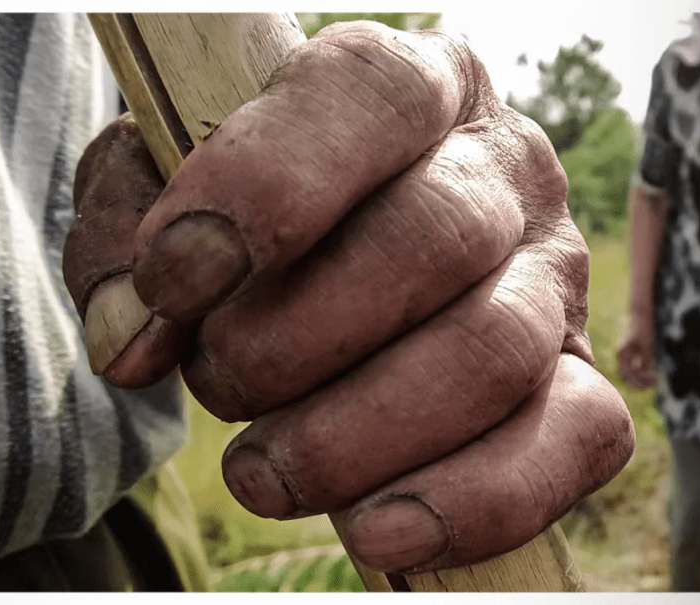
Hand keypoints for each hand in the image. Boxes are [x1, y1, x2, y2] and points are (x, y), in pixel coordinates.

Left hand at [64, 21, 633, 572]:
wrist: (322, 260)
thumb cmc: (240, 221)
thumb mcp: (156, 197)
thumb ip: (122, 242)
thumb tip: (134, 343)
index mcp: (407, 86)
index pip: (368, 95)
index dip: (263, 188)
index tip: (171, 280)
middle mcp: (501, 167)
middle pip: (433, 240)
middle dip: (291, 341)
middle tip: (214, 381)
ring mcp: (552, 274)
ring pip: (492, 352)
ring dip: (351, 437)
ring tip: (262, 471)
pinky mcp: (577, 379)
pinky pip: (577, 441)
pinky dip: (469, 504)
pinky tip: (373, 530)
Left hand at [618, 313, 657, 389]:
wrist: (643, 316)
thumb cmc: (645, 333)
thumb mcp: (643, 349)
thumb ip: (641, 360)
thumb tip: (645, 371)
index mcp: (622, 355)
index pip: (625, 376)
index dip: (635, 384)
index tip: (648, 386)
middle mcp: (622, 354)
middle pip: (626, 376)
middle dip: (638, 385)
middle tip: (653, 385)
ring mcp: (627, 351)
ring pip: (632, 373)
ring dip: (644, 381)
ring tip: (657, 381)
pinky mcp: (636, 347)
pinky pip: (639, 366)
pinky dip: (646, 375)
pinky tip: (656, 376)